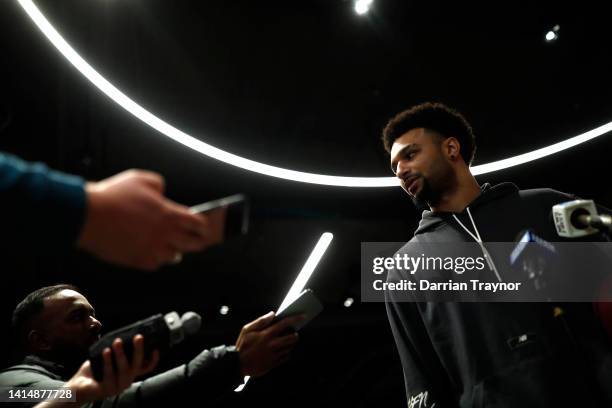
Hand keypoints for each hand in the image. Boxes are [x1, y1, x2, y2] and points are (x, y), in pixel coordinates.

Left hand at [67, 335, 157, 403]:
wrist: (79, 386)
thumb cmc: (95, 369)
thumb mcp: (109, 356)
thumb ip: (117, 349)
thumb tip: (123, 333)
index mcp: (130, 373)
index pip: (146, 368)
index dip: (153, 359)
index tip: (155, 348)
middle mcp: (127, 380)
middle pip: (137, 366)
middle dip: (139, 350)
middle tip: (138, 337)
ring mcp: (118, 386)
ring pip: (124, 370)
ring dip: (121, 354)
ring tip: (116, 342)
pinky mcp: (107, 390)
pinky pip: (109, 374)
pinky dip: (108, 361)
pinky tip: (105, 352)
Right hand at [77, 169, 213, 269]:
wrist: (88, 216)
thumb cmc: (113, 196)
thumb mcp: (141, 179)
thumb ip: (159, 185)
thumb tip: (162, 193)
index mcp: (169, 215)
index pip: (198, 224)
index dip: (202, 225)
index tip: (203, 226)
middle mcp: (165, 235)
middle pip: (193, 244)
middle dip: (197, 241)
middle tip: (198, 240)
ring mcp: (152, 250)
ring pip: (174, 256)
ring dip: (174, 250)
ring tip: (172, 246)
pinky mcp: (138, 261)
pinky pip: (155, 264)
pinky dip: (156, 259)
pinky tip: (152, 252)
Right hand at [235, 312, 304, 377]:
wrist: (238, 365)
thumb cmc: (242, 345)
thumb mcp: (247, 329)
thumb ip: (261, 321)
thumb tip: (272, 314)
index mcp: (267, 334)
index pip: (285, 323)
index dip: (295, 318)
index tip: (303, 316)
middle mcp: (272, 344)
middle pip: (292, 337)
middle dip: (295, 334)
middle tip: (293, 333)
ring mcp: (274, 355)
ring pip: (290, 348)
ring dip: (291, 344)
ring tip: (287, 341)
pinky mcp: (273, 364)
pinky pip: (286, 357)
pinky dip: (286, 353)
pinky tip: (281, 351)